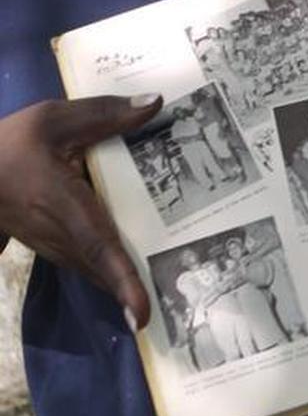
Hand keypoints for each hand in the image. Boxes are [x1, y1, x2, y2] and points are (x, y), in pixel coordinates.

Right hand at [0, 95, 161, 329]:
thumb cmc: (11, 146)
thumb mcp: (55, 119)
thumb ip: (105, 113)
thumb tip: (155, 103)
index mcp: (63, 204)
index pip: (98, 247)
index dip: (122, 280)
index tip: (142, 312)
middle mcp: (61, 235)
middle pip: (105, 268)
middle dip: (140, 287)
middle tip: (182, 301)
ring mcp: (56, 245)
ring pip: (97, 270)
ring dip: (128, 282)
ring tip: (173, 289)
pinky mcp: (55, 246)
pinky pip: (89, 263)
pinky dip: (113, 270)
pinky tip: (142, 264)